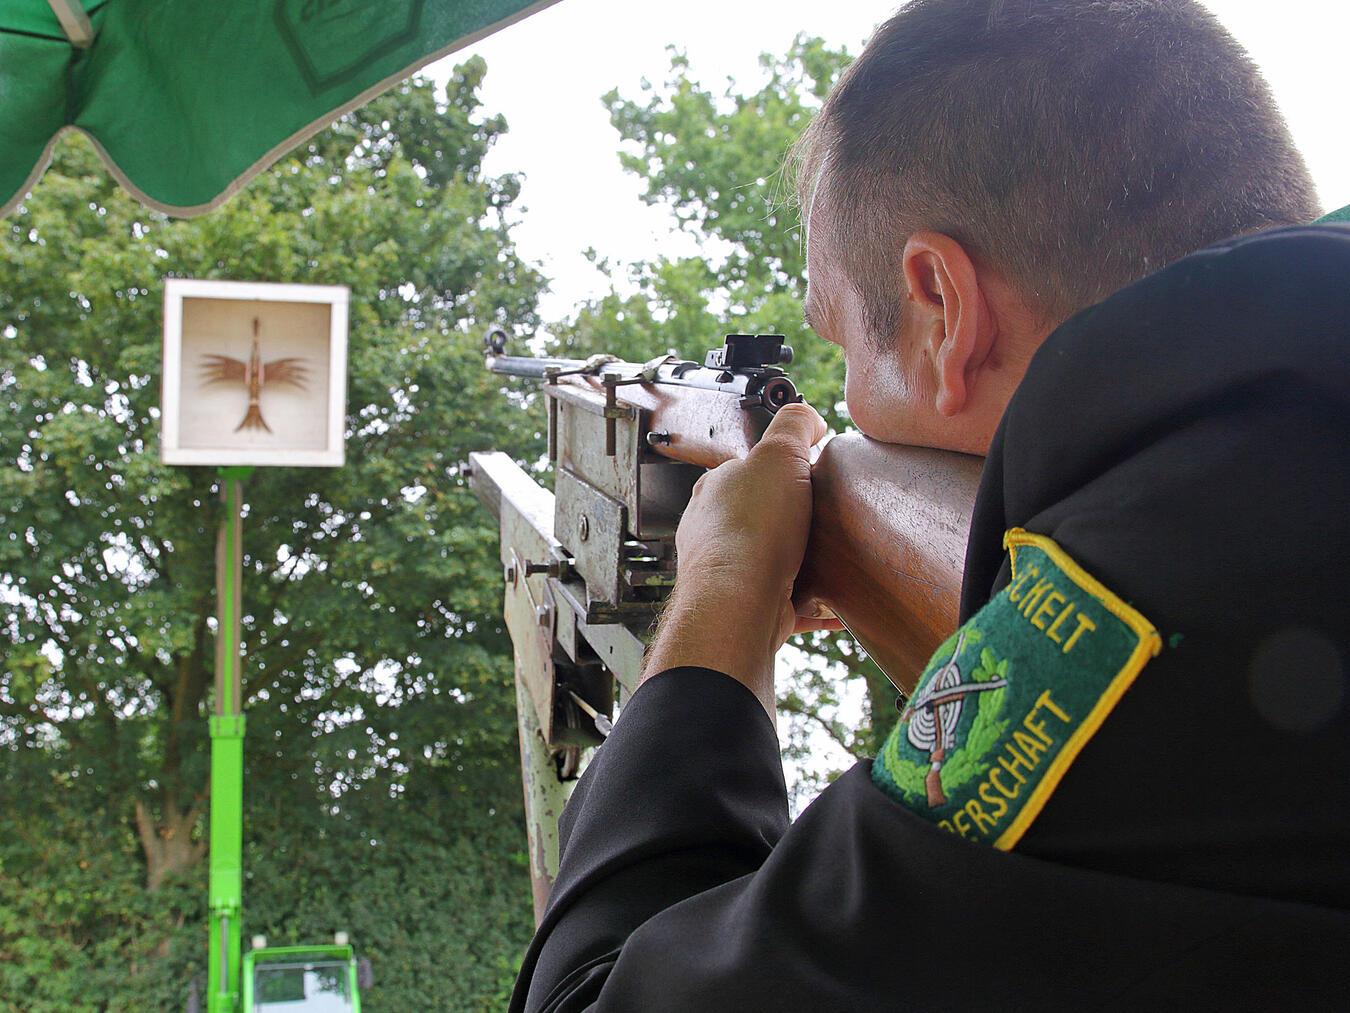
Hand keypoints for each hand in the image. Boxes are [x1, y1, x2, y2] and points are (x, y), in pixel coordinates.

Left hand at [641, 403, 829, 715]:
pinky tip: (836, 604)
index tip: (812, 472)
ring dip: (805, 561)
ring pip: (774, 561)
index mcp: (717, 490)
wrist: (740, 602)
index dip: (783, 468)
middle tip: (830, 516)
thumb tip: (809, 417)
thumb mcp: (778, 452)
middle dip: (796, 518)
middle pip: (763, 517)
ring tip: (837, 557)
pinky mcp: (753, 607)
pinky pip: (791, 603)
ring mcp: (733, 572)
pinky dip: (815, 604)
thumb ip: (794, 426)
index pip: (749, 470)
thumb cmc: (749, 531)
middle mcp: (717, 532)